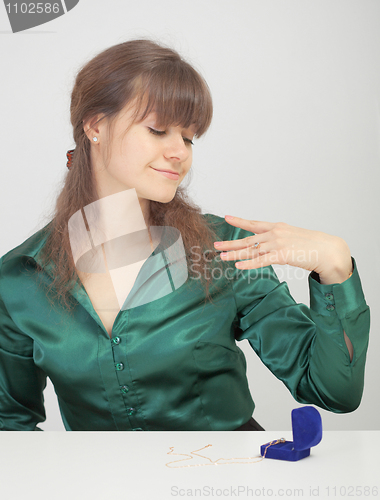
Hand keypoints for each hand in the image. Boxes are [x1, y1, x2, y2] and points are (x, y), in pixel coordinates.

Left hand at [214, 216, 352, 283]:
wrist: (328, 250)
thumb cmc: (312, 245)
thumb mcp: (293, 237)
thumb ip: (279, 240)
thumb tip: (269, 247)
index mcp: (277, 227)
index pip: (254, 224)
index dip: (239, 222)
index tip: (227, 218)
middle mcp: (275, 234)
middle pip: (248, 240)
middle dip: (230, 243)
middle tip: (216, 246)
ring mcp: (277, 244)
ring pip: (251, 251)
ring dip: (235, 255)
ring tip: (222, 257)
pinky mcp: (282, 256)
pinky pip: (261, 261)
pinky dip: (249, 264)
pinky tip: (238, 266)